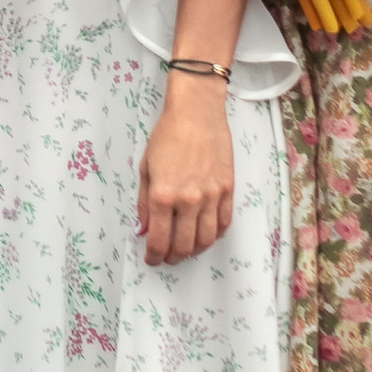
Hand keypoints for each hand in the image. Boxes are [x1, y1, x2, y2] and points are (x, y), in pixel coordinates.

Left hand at [139, 76, 232, 265]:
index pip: (159, 240)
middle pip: (184, 246)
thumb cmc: (167, 135)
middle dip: (173, 257)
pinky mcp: (228, 190)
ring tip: (185, 250)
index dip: (154, 255)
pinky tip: (205, 235)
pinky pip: (223, 224)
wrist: (197, 113)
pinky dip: (214, 236)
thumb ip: (144, 203)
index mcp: (163, 195)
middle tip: (167, 258)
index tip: (151, 259)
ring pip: (206, 240)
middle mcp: (188, 200)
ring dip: (194, 251)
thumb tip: (143, 230)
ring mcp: (211, 197)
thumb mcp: (146, 168)